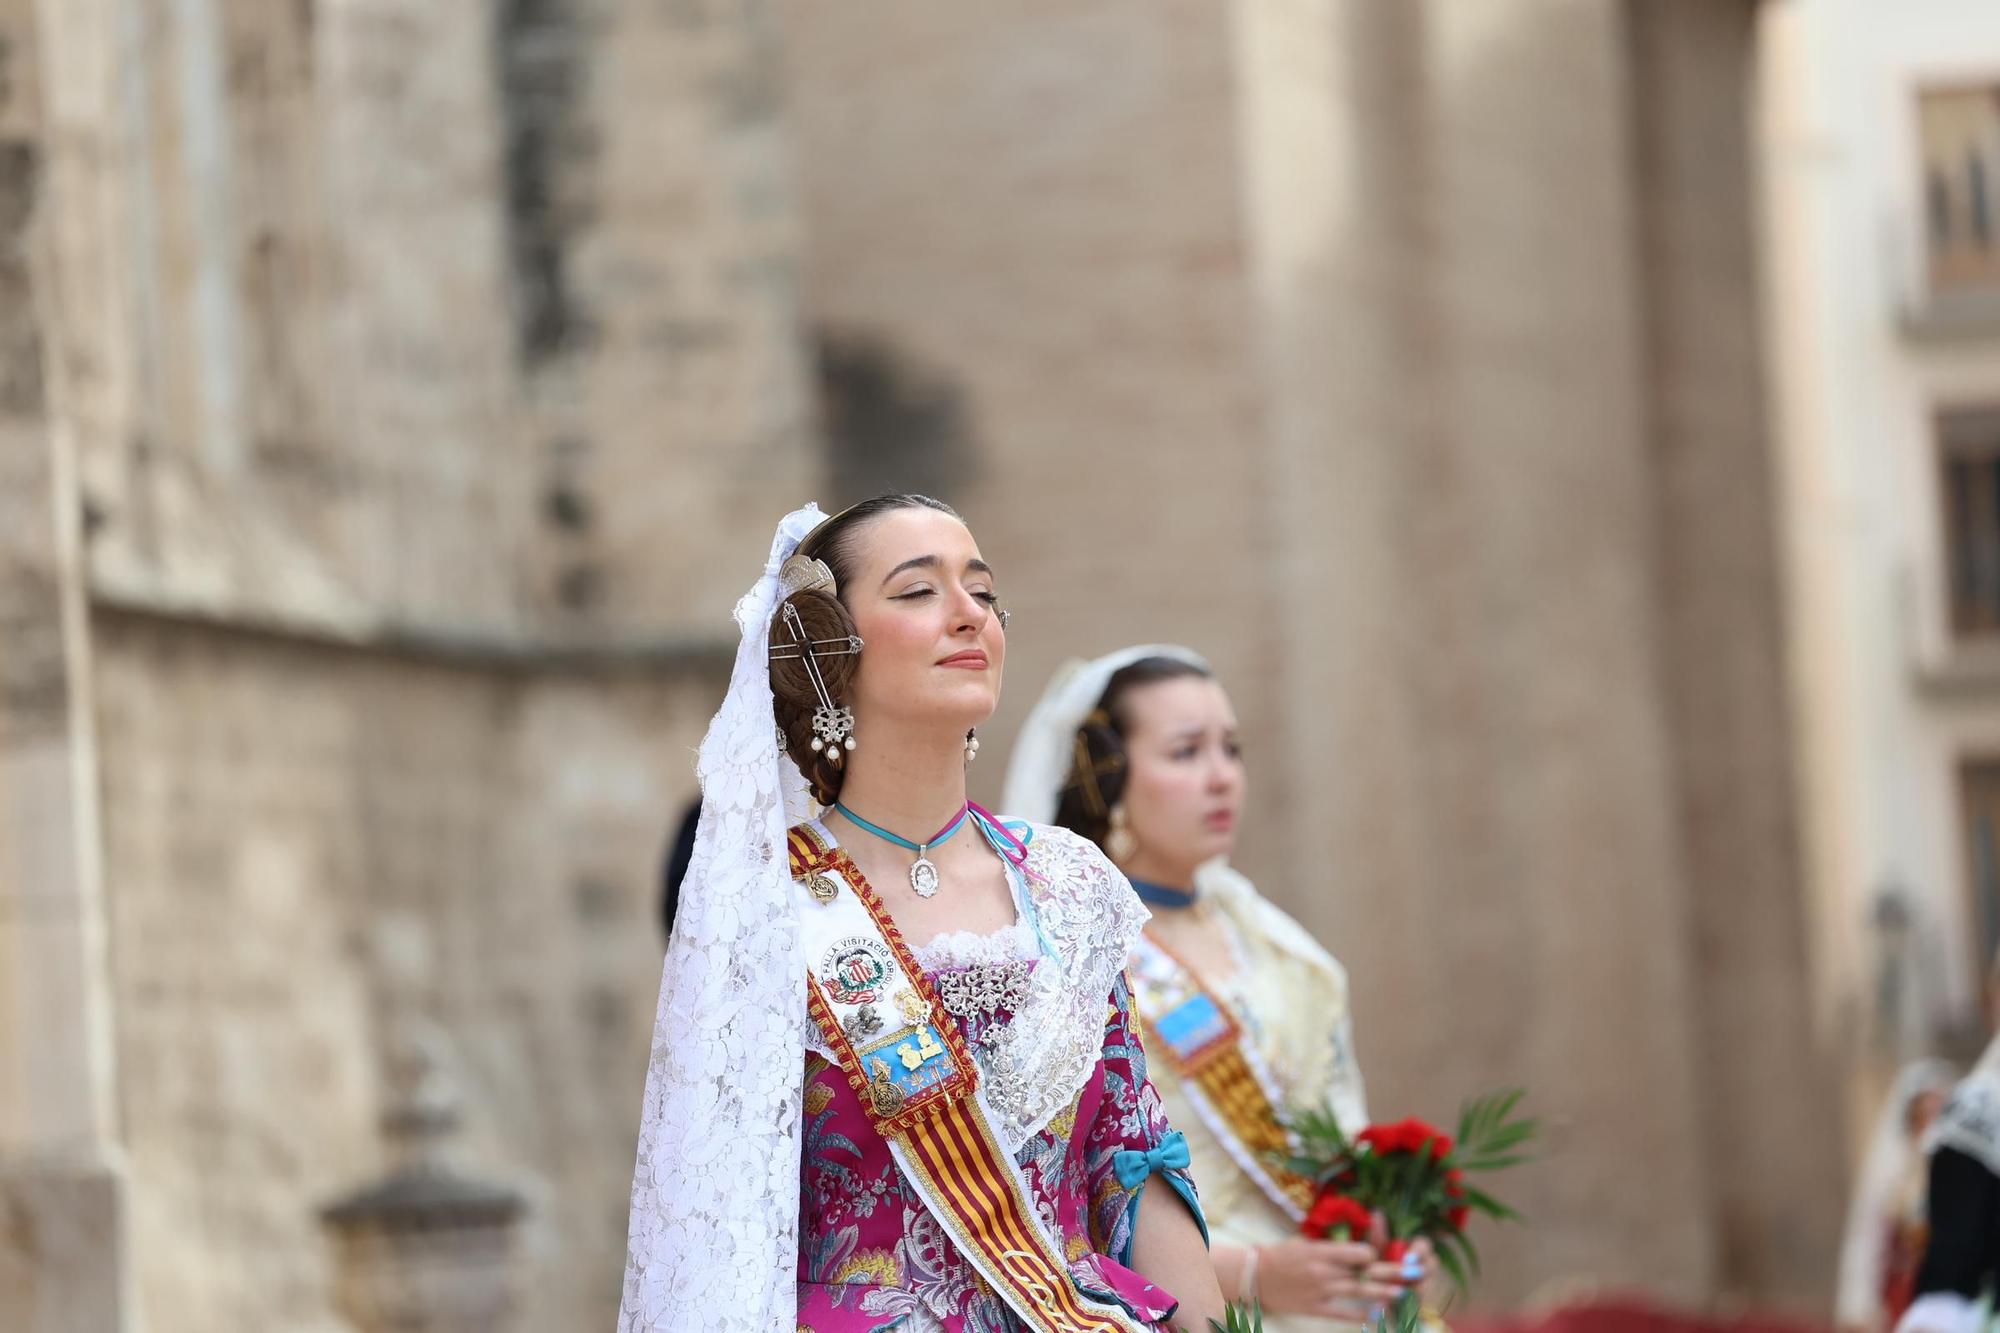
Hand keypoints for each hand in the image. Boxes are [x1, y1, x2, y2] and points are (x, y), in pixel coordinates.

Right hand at [1254, 1238, 1409, 1320]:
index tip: (1382, 1255)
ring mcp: (1321, 1291)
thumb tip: (1355, 1244)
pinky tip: (1376, 1315)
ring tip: (1403, 1294)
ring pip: (1359, 1292)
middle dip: (1393, 1273)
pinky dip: (1360, 1314)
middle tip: (1415, 1273)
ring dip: (1383, 1293)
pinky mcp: (1315, 1307)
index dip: (1375, 1254)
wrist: (1256, 1276)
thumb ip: (1330, 1245)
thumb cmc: (1281, 1254)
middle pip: (1365, 1272)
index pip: (1359, 1251)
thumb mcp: (1305, 1241)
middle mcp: (1324, 1270)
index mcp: (1322, 1250)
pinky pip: (1342, 1312)